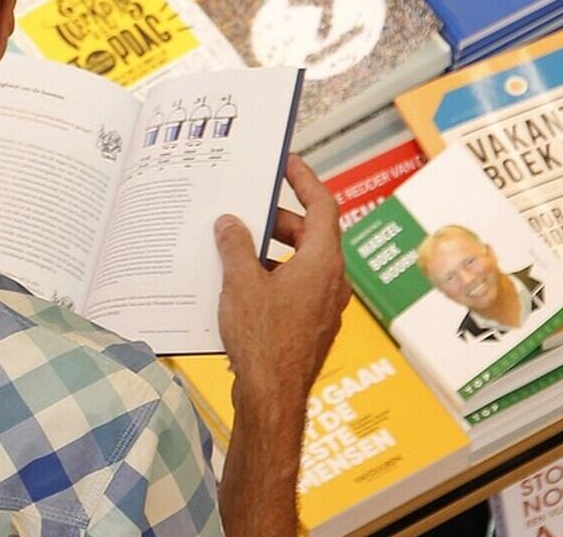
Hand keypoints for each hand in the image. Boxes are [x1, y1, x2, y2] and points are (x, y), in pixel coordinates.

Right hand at [214, 155, 348, 410]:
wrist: (272, 397)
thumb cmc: (263, 341)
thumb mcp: (241, 283)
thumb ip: (236, 246)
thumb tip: (230, 223)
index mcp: (322, 261)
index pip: (322, 205)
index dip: (305, 179)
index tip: (287, 163)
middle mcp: (332, 280)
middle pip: (311, 233)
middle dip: (279, 219)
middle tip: (248, 210)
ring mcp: (325, 305)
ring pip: (303, 262)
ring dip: (273, 250)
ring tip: (237, 247)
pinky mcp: (312, 326)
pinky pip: (296, 288)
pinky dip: (274, 276)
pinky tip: (241, 284)